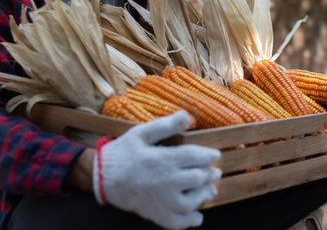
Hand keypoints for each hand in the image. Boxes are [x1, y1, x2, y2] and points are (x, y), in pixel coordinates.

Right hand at [92, 111, 221, 229]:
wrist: (101, 178)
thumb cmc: (123, 152)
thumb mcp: (141, 133)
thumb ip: (165, 125)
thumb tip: (186, 116)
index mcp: (164, 159)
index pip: (195, 156)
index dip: (209, 155)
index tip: (216, 155)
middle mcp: (167, 181)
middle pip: (198, 178)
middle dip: (210, 174)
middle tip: (215, 172)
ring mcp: (162, 201)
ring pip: (192, 201)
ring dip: (205, 195)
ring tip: (210, 190)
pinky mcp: (156, 214)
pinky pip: (177, 222)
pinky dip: (190, 221)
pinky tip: (197, 216)